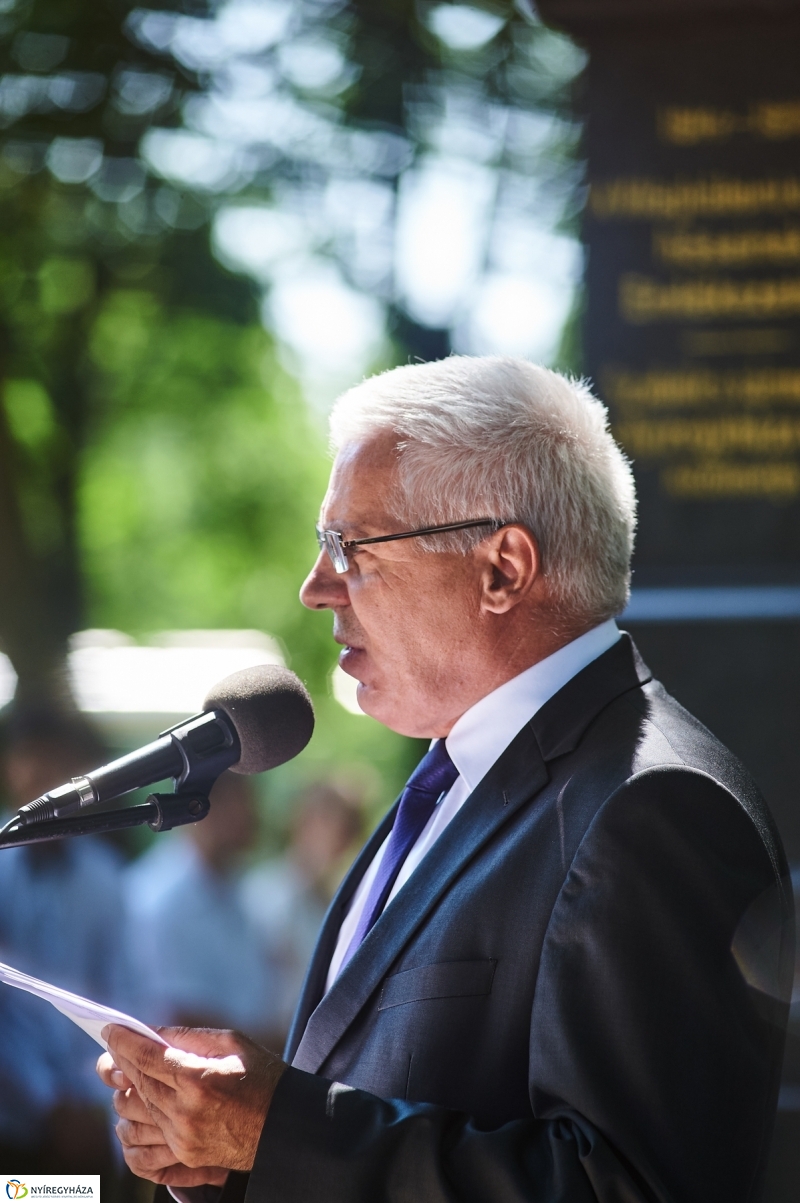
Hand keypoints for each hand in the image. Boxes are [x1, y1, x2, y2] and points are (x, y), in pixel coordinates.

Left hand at [97, 1026, 285, 1175]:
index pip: (146, 1057)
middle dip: (121, 1061)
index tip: (110, 1029)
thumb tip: (153, 1031)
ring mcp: (183, 1138)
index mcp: (198, 1078)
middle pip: (137, 1083)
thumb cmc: (263, 1076)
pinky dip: (136, 1123)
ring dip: (126, 1091)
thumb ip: (188, 1036)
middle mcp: (185, 1111)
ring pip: (136, 1112)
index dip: (124, 1041)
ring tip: (128, 1075)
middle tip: (114, 1047)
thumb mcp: (232, 1043)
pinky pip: (145, 1141)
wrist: (285, 1125)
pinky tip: (136, 1108)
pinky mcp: (185, 1155)